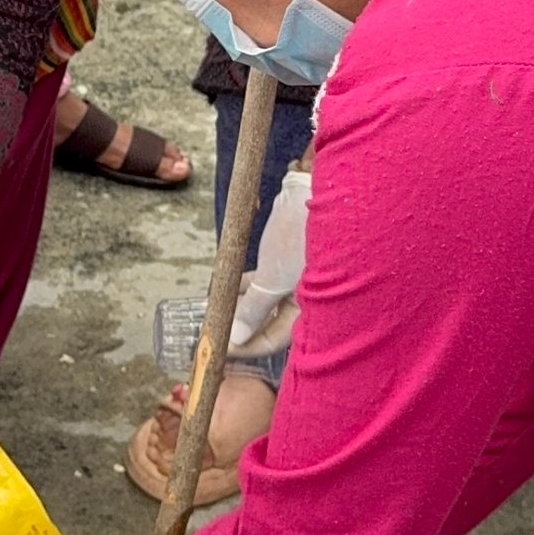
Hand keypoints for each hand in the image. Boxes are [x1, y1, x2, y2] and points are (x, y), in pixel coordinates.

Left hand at [229, 164, 310, 354]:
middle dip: (242, 325)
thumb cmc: (302, 236)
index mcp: (314, 310)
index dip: (246, 345)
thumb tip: (236, 336)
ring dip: (242, 304)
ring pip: (267, 301)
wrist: (319, 187)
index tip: (220, 346)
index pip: (276, 340)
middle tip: (214, 326)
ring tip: (217, 304)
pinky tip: (230, 285)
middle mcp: (311, 298)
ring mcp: (301, 279)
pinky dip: (250, 284)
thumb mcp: (273, 278)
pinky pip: (268, 281)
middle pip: (271, 323)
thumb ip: (254, 308)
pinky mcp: (292, 260)